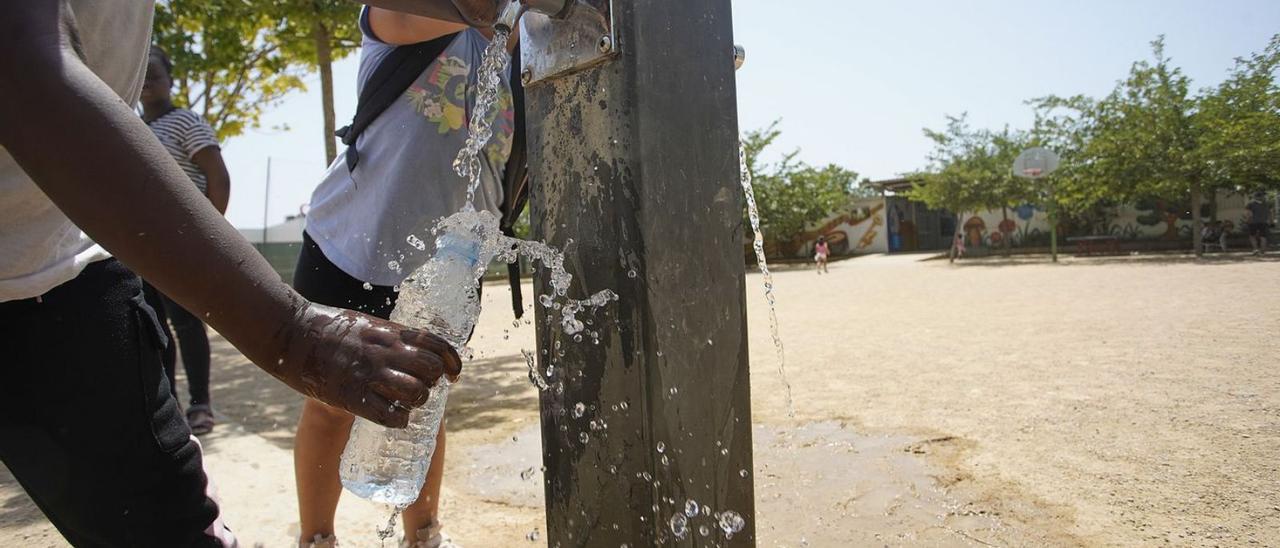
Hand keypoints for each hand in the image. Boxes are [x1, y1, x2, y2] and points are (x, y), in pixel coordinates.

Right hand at [275, 303, 461, 427]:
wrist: (291, 333)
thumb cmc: (326, 328)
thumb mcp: (366, 325)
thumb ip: (387, 336)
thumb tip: (406, 346)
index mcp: (391, 332)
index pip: (437, 344)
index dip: (451, 362)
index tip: (453, 375)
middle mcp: (386, 351)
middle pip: (431, 371)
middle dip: (432, 383)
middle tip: (421, 389)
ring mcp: (370, 374)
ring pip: (416, 393)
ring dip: (416, 402)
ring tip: (405, 404)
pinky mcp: (353, 396)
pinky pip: (389, 415)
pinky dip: (398, 421)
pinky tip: (393, 418)